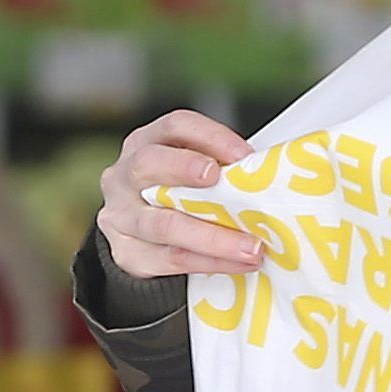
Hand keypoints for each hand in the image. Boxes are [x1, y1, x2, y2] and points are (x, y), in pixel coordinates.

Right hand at [96, 110, 263, 280]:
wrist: (142, 242)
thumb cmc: (176, 197)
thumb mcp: (187, 173)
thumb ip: (217, 169)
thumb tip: (269, 176)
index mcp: (145, 143)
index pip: (175, 127)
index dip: (211, 137)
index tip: (244, 155)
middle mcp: (125, 176)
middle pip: (150, 164)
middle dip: (186, 168)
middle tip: (220, 181)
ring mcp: (121, 216)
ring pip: (163, 224)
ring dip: (212, 237)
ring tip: (251, 246)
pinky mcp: (127, 253)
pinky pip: (170, 259)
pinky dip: (209, 262)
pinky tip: (239, 264)